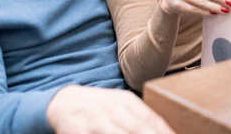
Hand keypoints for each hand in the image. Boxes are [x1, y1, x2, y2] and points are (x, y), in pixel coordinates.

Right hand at [47, 85, 174, 133]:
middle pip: (138, 128)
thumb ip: (142, 116)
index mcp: (126, 101)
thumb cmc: (101, 106)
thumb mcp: (122, 104)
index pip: (150, 118)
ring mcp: (96, 120)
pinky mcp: (79, 130)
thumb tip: (166, 130)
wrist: (64, 101)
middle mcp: (113, 109)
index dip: (165, 130)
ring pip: (119, 133)